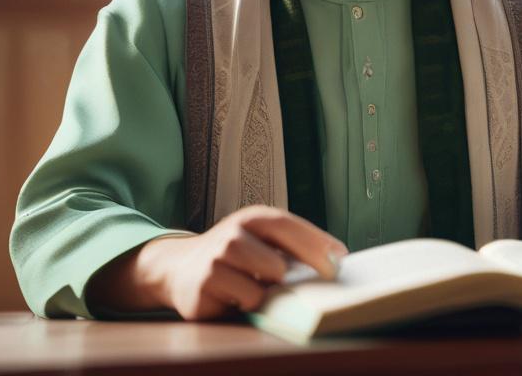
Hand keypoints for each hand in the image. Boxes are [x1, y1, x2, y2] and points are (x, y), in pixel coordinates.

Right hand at [89, 205, 348, 319]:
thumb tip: (338, 258)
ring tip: (258, 286)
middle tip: (292, 283)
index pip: (289, 227)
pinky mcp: (205, 285)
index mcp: (254, 218)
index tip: (339, 263)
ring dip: (269, 291)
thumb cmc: (236, 256)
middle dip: (292, 278)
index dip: (317, 246)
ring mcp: (217, 259)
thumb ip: (294, 244)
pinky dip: (250, 303)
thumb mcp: (262, 239)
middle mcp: (234, 234)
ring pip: (263, 285)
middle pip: (279, 263)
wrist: (182, 267)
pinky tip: (237, 296)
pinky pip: (246, 300)